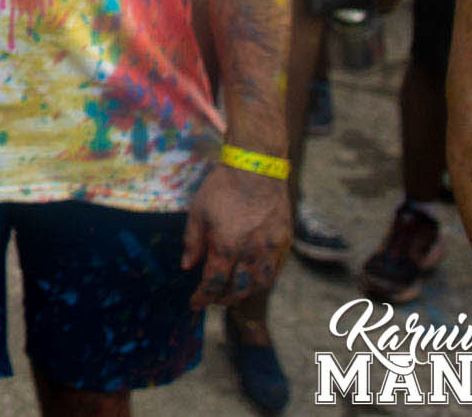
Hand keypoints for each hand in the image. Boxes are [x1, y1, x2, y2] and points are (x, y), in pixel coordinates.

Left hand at [182, 162, 290, 307]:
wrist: (256, 168)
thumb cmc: (222, 187)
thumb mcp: (198, 212)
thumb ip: (193, 242)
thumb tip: (187, 266)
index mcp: (226, 246)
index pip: (214, 283)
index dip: (203, 297)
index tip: (194, 303)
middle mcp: (251, 253)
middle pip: (238, 290)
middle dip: (223, 299)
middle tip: (212, 298)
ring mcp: (271, 249)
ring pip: (260, 285)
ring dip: (244, 294)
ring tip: (231, 292)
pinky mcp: (284, 243)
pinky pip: (274, 271)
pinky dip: (261, 281)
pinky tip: (251, 278)